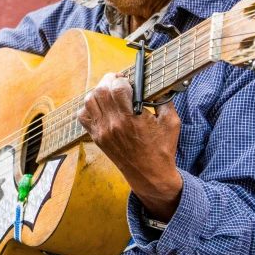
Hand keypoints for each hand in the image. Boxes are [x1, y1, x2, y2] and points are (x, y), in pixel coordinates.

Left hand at [77, 72, 182, 221]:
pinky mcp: (97, 137)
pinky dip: (88, 108)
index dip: (122, 79)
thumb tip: (160, 84)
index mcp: (132, 118)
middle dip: (108, 81)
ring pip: (89, 101)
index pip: (117, 88)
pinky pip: (83, 116)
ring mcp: (102, 131)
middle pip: (100, 91)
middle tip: (117, 81)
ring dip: (98, 92)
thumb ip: (165, 100)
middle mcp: (113, 124)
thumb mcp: (171, 122)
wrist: (149, 174)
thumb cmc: (162, 149)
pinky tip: (100, 107)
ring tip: (109, 92)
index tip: (128, 81)